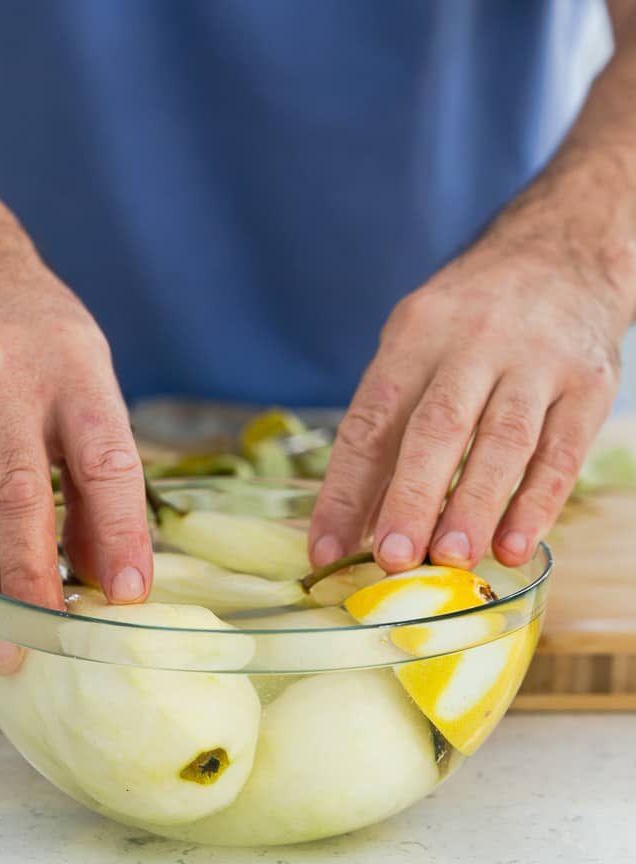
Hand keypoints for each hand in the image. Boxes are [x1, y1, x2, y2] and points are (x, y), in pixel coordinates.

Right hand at [0, 232, 151, 619]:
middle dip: (32, 575)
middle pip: (19, 493)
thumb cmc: (43, 340)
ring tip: (7, 638)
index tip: (129, 593)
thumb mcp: (90, 383)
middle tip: (46, 638)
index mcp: (76, 370)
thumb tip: (101, 571)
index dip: (119, 532)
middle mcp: (8, 381)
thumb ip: (98, 472)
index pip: (106, 461)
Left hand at [310, 236, 625, 573]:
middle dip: (411, 496)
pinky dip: (538, 503)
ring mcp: (536, 361)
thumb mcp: (415, 347)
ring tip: (452, 559)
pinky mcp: (588, 384)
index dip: (345, 490)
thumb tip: (355, 524)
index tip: (326, 550)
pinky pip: (561, 451)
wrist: (561, 254)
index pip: (371, 420)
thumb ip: (389, 431)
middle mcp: (473, 343)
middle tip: (393, 558)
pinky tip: (515, 545)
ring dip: (474, 505)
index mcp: (415, 335)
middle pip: (437, 427)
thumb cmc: (468, 322)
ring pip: (503, 442)